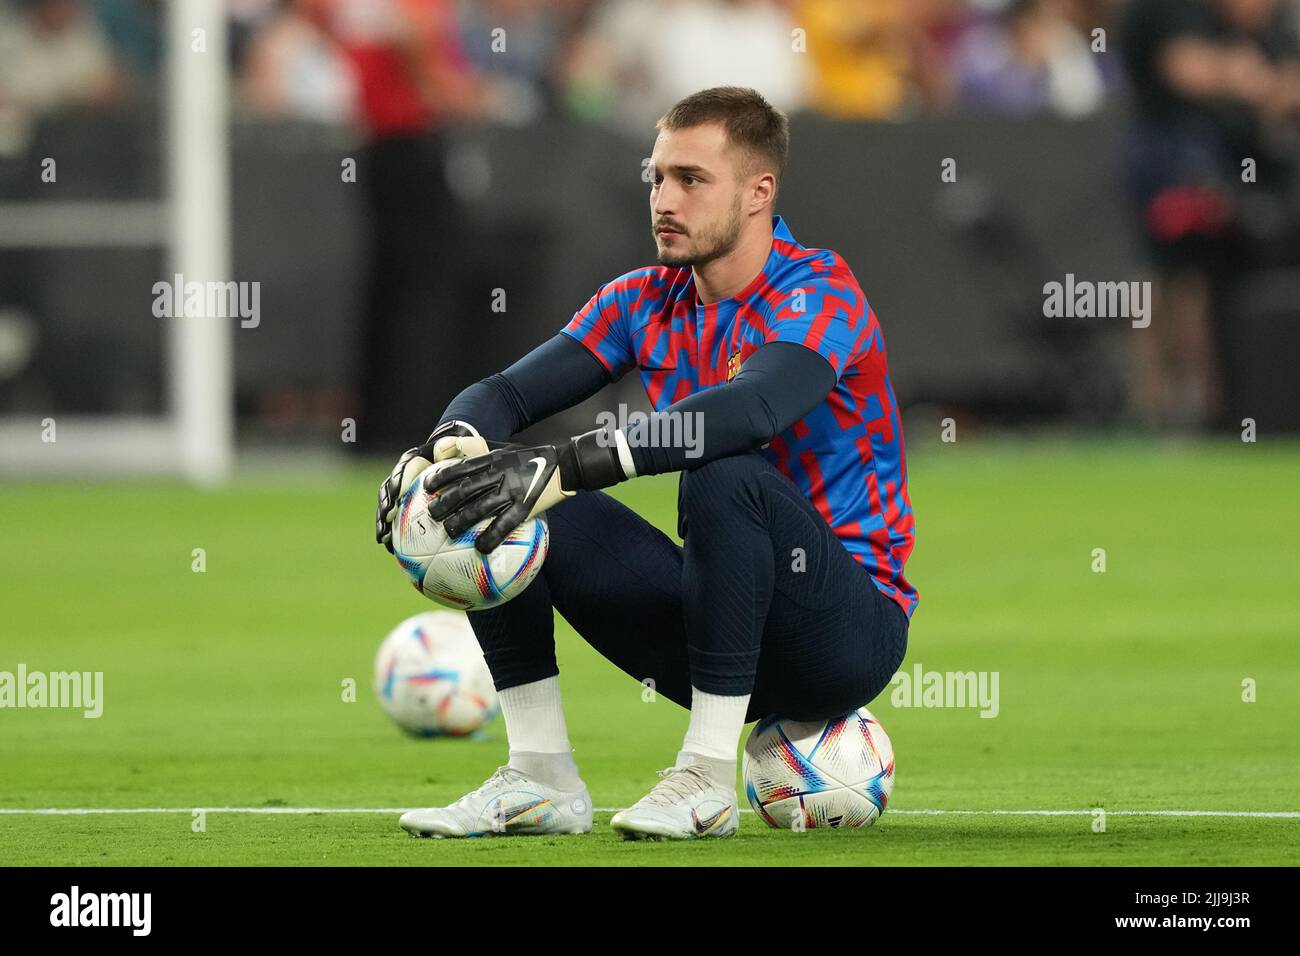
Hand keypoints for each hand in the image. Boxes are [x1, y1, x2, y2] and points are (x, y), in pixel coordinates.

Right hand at [375, 420, 491, 552]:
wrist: (456, 460)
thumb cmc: (460, 456)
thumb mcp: (460, 448)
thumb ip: (454, 446)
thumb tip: (445, 448)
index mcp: (414, 460)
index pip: (402, 470)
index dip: (398, 480)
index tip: (398, 493)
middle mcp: (404, 476)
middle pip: (388, 491)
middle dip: (385, 505)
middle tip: (388, 517)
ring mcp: (402, 492)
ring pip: (387, 507)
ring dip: (383, 522)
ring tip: (384, 538)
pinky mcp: (405, 506)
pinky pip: (396, 520)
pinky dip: (394, 534)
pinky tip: (393, 549)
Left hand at [425, 444, 574, 553]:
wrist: (564, 465)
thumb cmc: (532, 458)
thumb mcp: (506, 450)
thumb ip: (485, 453)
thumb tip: (460, 454)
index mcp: (492, 460)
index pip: (462, 468)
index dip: (442, 478)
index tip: (428, 487)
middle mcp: (499, 474)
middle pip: (466, 489)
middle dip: (445, 502)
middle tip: (432, 514)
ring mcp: (512, 491)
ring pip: (480, 507)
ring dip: (461, 520)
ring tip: (449, 531)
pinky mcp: (525, 507)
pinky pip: (504, 525)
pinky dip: (491, 537)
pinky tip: (481, 548)